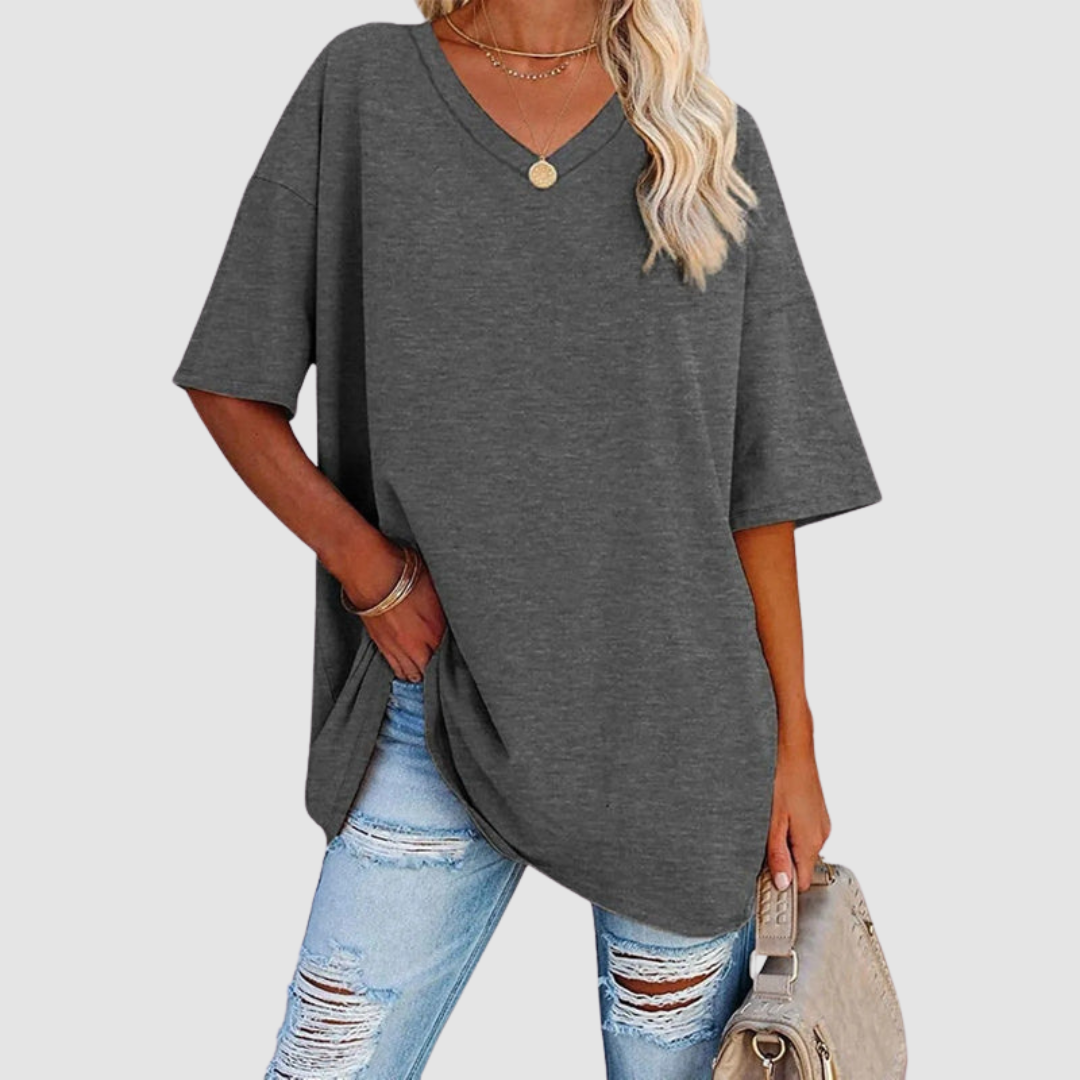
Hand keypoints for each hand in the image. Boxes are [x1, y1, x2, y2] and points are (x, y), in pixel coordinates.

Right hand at [340, 542, 446, 681]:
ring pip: (411, 672)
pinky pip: (395, 666)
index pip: (449, 654)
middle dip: (436, 670)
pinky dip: (402, 671)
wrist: (370, 572)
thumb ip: (442, 608)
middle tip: (442, 671)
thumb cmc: (401, 573)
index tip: (456, 658)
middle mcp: (417, 643)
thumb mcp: (435, 587)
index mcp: (435, 629)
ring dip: (419, 674)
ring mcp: (397, 646)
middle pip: (430, 669)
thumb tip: (449, 613)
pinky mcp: (381, 645)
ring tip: (425, 674)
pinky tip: (406, 671)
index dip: (454, 658)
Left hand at [766, 714, 830, 893]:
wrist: (793, 746)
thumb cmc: (782, 778)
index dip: (784, 884)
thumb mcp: (772, 821)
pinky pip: (803, 831)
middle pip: (802, 864)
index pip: (803, 882)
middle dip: (782, 862)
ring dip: (784, 844)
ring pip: (801, 847)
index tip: (765, 881)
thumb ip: (778, 855)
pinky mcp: (816, 811)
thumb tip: (782, 884)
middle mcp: (821, 834)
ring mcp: (820, 822)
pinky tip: (777, 814)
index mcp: (811, 841)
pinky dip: (790, 830)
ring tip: (766, 825)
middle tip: (759, 848)